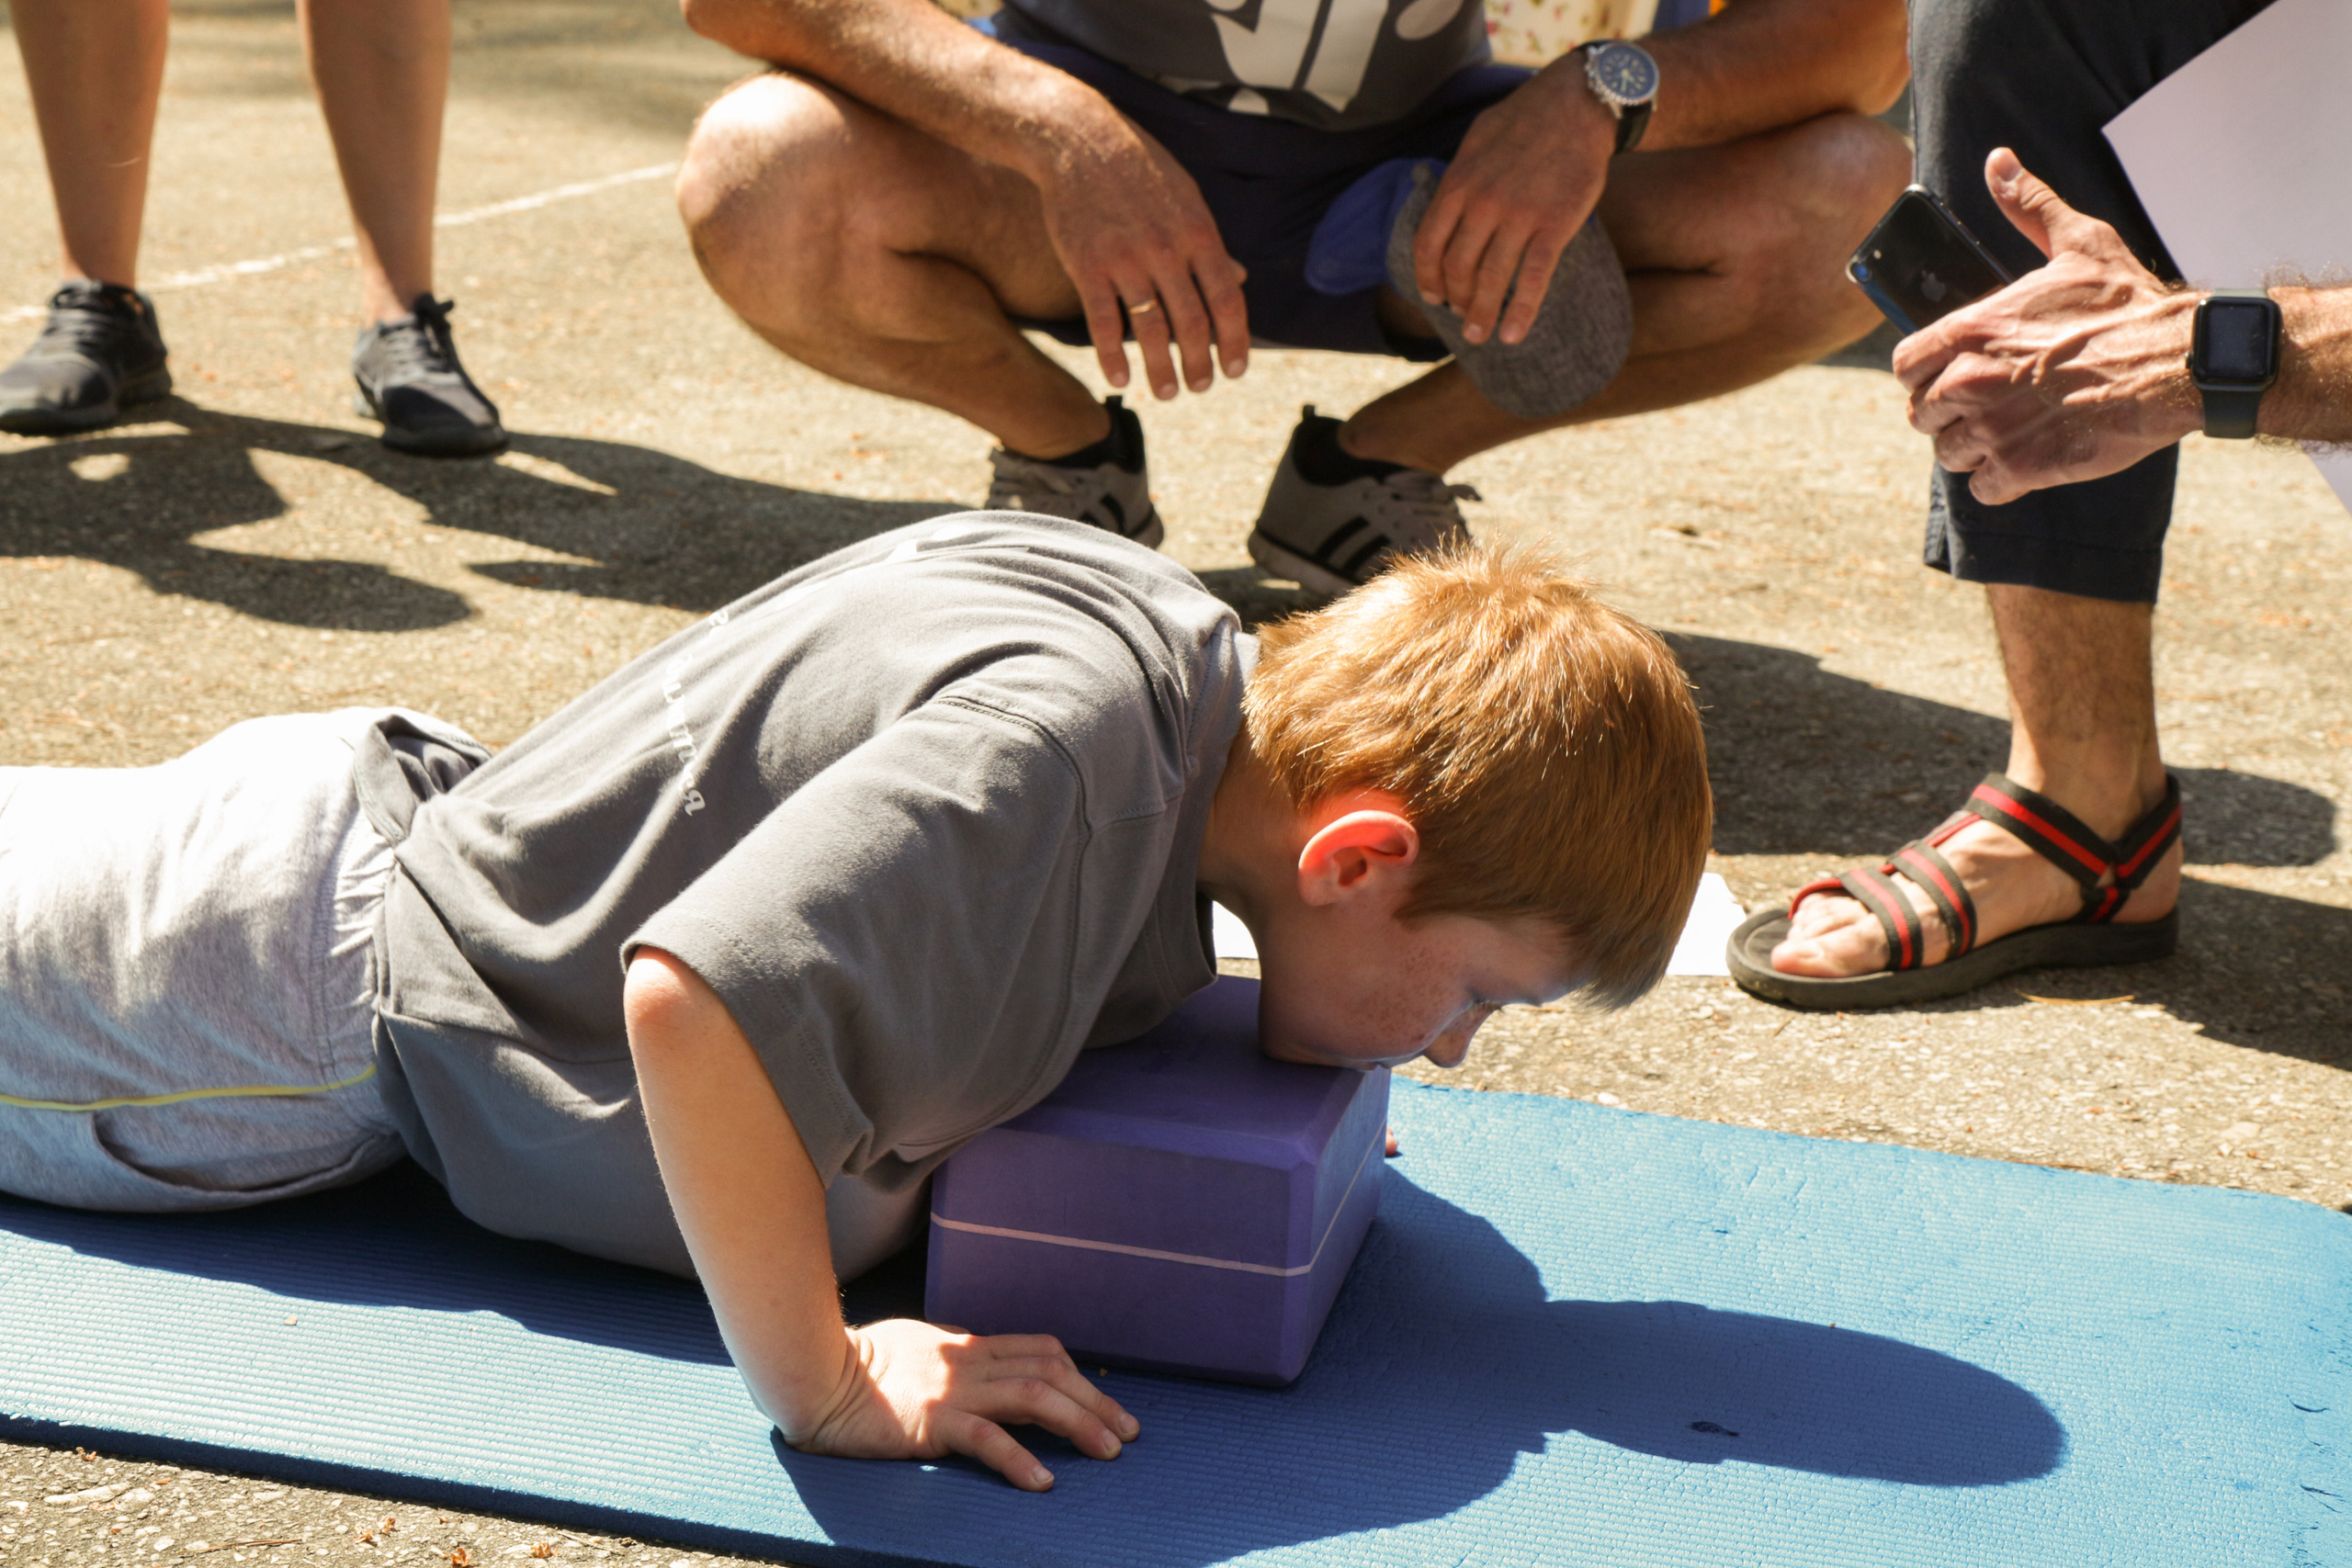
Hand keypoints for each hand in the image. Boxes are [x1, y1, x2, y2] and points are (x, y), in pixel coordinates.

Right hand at [793, 1318, 1139, 1490]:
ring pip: (1034, 1398)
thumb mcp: (920, 1349)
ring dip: (1079, 1423)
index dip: (1079, 1375)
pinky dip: (1019, 1459)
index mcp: (968, 1345)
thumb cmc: (860, 1365)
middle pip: (1051, 1372)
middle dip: (1096, 1401)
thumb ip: (955, 1359)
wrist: (816, 1376)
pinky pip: (986, 1439)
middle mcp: (968, 1362)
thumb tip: (985, 1369)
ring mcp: (952, 1390)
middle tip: (1129, 1432)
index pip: (1041, 1351)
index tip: (1102, 1402)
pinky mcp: (931, 1422)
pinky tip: (1043, 1480)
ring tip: (1109, 1451)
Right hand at [1035, 109, 1249, 400]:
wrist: (1079, 138)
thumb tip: (1240, 278)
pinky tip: (1120, 378)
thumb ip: (1210, 243)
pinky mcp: (1087, 265)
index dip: (1235, 341)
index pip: (1227, 300)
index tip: (1236, 370)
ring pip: (1150, 330)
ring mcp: (1125, 259)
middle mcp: (1166, 250)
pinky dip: (1111, 355)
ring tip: (1167, 394)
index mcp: (1198, 232)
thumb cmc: (1138, 168)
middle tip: (1201, 388)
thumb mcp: (1186, 197)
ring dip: (1161, 369)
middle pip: (1192, 323)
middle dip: (1200, 364)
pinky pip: (1103, 321)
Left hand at [1411, 63, 1616, 346]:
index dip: (1428, 278)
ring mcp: (1519, 216)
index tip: (1434, 297)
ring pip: (1491, 280)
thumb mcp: (1477, 140)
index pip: (1429, 244)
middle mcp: (1483, 203)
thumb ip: (1459, 178)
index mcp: (1458, 183)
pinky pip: (1534, 278)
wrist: (1579, 103)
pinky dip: (1521, 312)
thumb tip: (1445, 209)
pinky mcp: (1555, 225)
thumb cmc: (1526, 119)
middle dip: (1457, 300)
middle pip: (1457, 268)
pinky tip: (1512, 335)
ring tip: (1480, 335)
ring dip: (1482, 314)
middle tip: (1463, 317)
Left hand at [1895, 147, 2202, 504]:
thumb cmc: (2130, 304)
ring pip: (1948, 454)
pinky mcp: (2022, 469)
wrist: (2180, 362)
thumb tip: (1998, 162)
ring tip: (2011, 430)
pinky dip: (2000, 480)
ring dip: (1973, 448)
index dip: (1923, 374)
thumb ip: (2028, 205)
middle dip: (1948, 413)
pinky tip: (2028, 458)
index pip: (1904, 366)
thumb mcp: (2078, 241)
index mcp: (1971, 331)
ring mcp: (1993, 429)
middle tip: (1988, 404)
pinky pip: (1982, 488)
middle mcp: (1970, 382)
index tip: (1950, 373)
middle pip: (1921, 415)